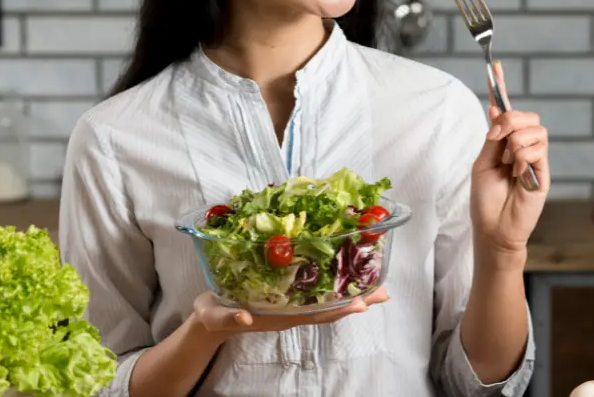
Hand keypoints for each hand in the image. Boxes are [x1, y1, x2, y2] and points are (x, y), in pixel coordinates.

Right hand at [192, 288, 388, 340]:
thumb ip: (229, 317)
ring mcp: (291, 304)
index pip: (315, 314)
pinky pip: (316, 291)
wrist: (209, 316)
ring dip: (353, 293)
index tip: (362, 303)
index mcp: (278, 316)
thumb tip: (244, 317)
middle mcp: (291, 311)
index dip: (338, 309)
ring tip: (378, 285)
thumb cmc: (213, 315)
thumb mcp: (215, 316)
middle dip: (357, 300)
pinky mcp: (287, 294)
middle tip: (384, 292)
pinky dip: (335, 284)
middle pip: (330, 308)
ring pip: (327, 301)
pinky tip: (348, 275)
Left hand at [470, 61, 549, 266]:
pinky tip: (517, 174)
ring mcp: (535, 158)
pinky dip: (522, 158)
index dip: (501, 87)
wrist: (494, 228)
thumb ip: (492, 137)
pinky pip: (537, 149)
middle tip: (496, 138)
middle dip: (509, 120)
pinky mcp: (544, 172)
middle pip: (526, 115)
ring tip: (508, 164)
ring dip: (515, 142)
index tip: (495, 66)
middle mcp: (522, 146)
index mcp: (504, 142)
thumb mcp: (482, 163)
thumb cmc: (486, 200)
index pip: (505, 110)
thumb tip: (496, 108)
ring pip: (535, 130)